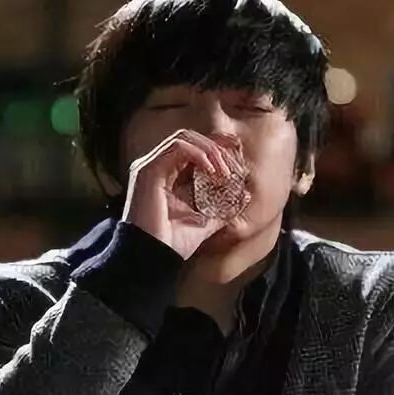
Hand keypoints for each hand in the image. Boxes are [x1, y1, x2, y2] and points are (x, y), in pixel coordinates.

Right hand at [122, 129, 240, 258]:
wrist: (154, 256)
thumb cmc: (174, 243)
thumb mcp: (206, 221)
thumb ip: (223, 207)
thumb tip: (246, 195)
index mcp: (166, 175)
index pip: (192, 148)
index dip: (216, 150)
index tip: (236, 164)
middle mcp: (156, 166)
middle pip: (190, 138)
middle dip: (216, 149)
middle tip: (232, 169)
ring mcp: (149, 166)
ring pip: (184, 138)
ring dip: (210, 150)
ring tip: (224, 171)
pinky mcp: (148, 170)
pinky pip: (178, 147)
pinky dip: (199, 154)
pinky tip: (211, 171)